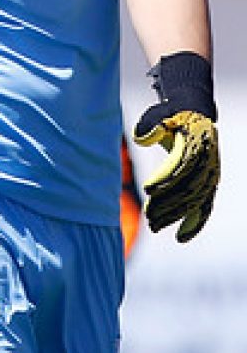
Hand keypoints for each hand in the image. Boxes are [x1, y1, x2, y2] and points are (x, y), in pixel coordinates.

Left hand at [133, 109, 218, 242]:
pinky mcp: (208, 186)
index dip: (165, 178)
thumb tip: (141, 139)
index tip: (146, 189)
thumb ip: (150, 125)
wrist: (193, 114)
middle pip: (188, 187)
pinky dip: (194, 224)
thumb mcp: (160, 115)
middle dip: (167, 203)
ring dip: (175, 215)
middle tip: (147, 215)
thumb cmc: (170, 117)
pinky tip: (180, 238)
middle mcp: (208, 162)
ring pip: (194, 201)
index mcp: (196, 143)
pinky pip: (204, 208)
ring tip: (155, 225)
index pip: (181, 165)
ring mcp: (210, 176)